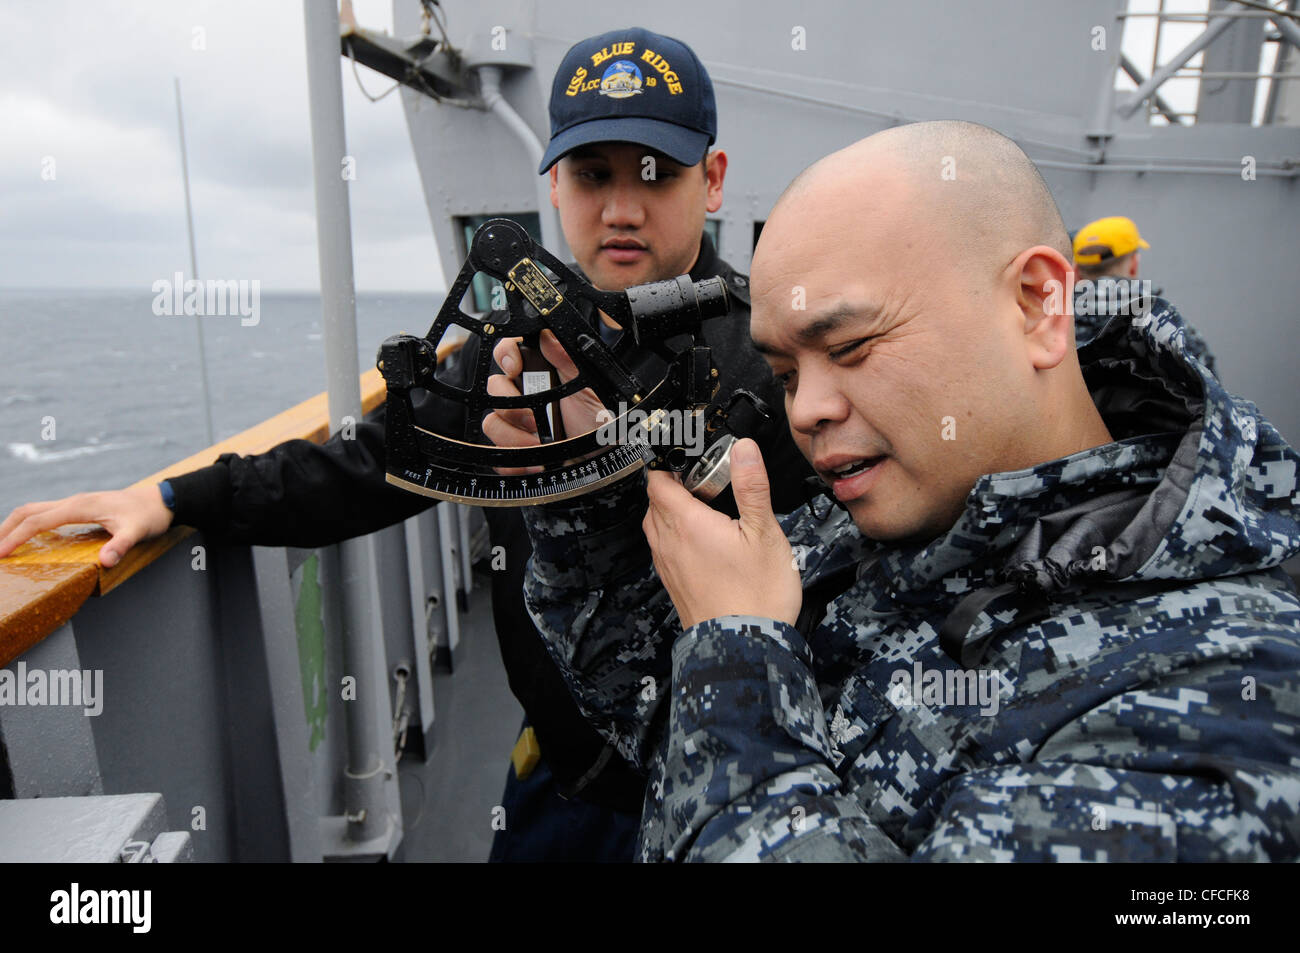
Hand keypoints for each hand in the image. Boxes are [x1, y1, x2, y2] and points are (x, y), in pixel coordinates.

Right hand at [0, 483, 174, 567]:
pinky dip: (29, 523)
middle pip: (28, 512)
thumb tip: (105, 561)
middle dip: (6, 530)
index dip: (16, 538)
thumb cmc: (149, 515)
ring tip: (2, 545)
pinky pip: (46, 513)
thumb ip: (121, 546)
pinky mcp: (80, 507)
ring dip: (14, 525)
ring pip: (34, 510)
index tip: (0, 554)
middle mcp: (73, 501)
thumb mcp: (138, 532)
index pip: (38, 522)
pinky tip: (27, 537)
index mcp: (80, 506)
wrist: (162, 500)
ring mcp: (76, 503)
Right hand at [482, 330, 608, 473]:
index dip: (505, 355)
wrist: (604, 457)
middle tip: (536, 420)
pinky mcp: (516, 449)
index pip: (509, 351)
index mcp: (542, 372)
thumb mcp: (590, 387)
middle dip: (512, 406)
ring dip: (513, 437)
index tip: (515, 368)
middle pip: (495, 388)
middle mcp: (526, 394)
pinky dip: (513, 461)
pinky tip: (533, 463)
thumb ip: (568, 359)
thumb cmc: (601, 420)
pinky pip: (498, 454)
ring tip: (539, 444)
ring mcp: (518, 423)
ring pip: (493, 422)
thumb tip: (547, 335)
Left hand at [642, 438, 801, 630]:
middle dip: (674, 485)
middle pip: (655, 501)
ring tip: (707, 511)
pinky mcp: (674, 584)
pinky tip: (705, 543)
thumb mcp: (764, 532)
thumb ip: (751, 486)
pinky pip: (664, 549)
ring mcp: (667, 566)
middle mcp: (668, 543)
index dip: (669, 463)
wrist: (744, 647)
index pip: (657, 480)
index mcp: (686, 523)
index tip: (689, 457)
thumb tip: (744, 449)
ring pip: (657, 526)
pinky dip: (676, 537)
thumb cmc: (757, 595)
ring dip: (673, 512)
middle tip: (707, 482)